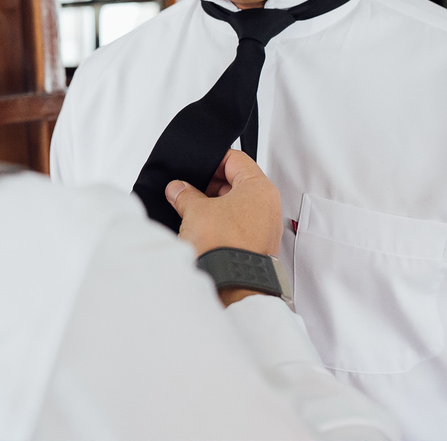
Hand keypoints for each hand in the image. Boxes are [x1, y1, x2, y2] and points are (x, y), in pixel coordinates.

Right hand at [164, 150, 281, 257]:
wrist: (233, 286)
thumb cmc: (225, 248)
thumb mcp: (196, 211)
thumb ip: (185, 194)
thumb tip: (178, 189)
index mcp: (259, 188)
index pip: (235, 159)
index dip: (212, 160)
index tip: (196, 166)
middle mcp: (268, 206)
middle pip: (237, 181)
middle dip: (210, 185)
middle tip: (189, 190)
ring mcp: (265, 227)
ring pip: (237, 204)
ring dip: (214, 205)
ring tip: (193, 211)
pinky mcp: (257, 244)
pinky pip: (239, 224)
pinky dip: (222, 222)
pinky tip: (203, 227)